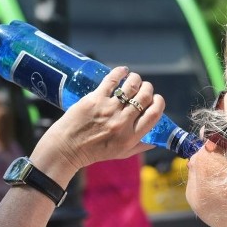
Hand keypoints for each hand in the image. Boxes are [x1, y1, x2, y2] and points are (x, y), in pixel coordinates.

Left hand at [34, 67, 164, 171]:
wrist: (68, 148)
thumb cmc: (94, 152)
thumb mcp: (120, 154)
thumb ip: (139, 146)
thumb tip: (154, 142)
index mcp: (131, 136)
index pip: (154, 114)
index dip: (159, 102)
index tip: (155, 99)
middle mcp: (122, 122)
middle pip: (145, 96)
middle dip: (148, 89)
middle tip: (143, 88)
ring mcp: (109, 109)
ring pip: (131, 85)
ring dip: (135, 79)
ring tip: (133, 80)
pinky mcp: (95, 98)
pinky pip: (112, 79)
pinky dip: (120, 72)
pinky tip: (122, 71)